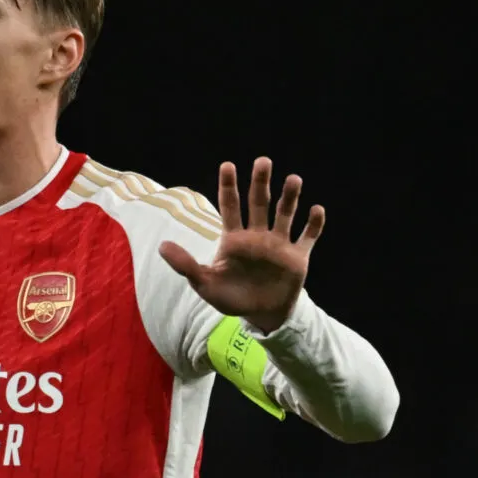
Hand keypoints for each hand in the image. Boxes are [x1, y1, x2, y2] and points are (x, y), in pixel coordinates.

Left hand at [158, 157, 324, 332]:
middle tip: (263, 161)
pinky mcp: (297, 258)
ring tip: (293, 179)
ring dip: (290, 198)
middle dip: (260, 183)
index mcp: (234, 238)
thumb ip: (185, 264)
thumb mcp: (204, 283)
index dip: (228, 186)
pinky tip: (317, 210)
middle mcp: (257, 236)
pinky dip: (313, 225)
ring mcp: (279, 245)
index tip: (227, 165)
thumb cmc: (230, 297)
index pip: (230, 206)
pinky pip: (307, 237)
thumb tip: (161, 247)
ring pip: (284, 215)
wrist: (260, 316)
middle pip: (259, 203)